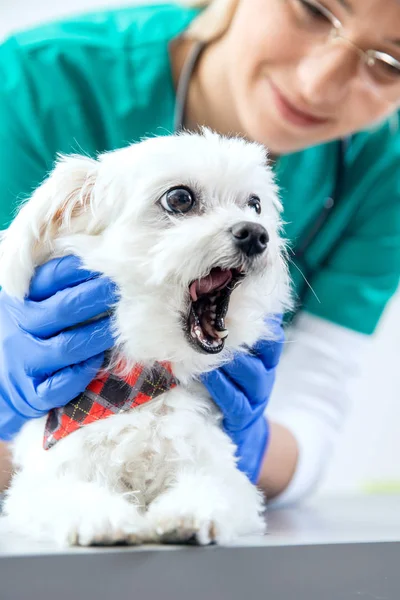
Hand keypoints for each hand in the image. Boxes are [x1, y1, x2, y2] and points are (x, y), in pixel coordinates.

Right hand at [0, 255, 117, 440]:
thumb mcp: (28, 305)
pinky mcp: (32, 394)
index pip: (49, 278)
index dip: (79, 269)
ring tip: (121, 326)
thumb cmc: (23, 334)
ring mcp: (24, 363)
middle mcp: (18, 330)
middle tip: (123, 289)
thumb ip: (53, 286)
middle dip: (97, 297)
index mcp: (18, 302)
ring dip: (99, 335)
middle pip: (63, 309)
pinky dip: (82, 374)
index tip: (106, 260)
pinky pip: (60, 385)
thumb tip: (95, 257)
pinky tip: (99, 361)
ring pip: (66, 347)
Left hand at [201, 316, 283, 483]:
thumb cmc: (230, 391)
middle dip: (243, 333)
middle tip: (219, 316)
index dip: (262, 317)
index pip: (272, 334)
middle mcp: (265, 376)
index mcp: (265, 360)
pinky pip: (234, 399)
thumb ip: (227, 342)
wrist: (241, 439)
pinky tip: (206, 373)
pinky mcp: (242, 418)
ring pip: (251, 373)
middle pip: (264, 350)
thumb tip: (209, 306)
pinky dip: (219, 385)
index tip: (240, 297)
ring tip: (209, 345)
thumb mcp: (233, 365)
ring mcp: (256, 398)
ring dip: (230, 358)